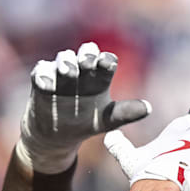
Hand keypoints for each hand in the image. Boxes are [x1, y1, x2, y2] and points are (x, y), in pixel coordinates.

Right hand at [17, 42, 150, 173]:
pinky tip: (47, 84)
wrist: (57, 136)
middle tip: (89, 61)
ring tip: (69, 72)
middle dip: (87, 55)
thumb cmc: (85, 124)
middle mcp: (81, 71)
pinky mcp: (41, 80)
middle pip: (85, 54)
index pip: (105, 62)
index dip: (106, 61)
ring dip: (66, 63)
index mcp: (99, 77)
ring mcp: (60, 74)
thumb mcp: (107, 120)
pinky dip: (44, 75)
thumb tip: (148, 108)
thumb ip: (126, 113)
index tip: (108, 64)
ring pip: (64, 58)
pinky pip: (41, 71)